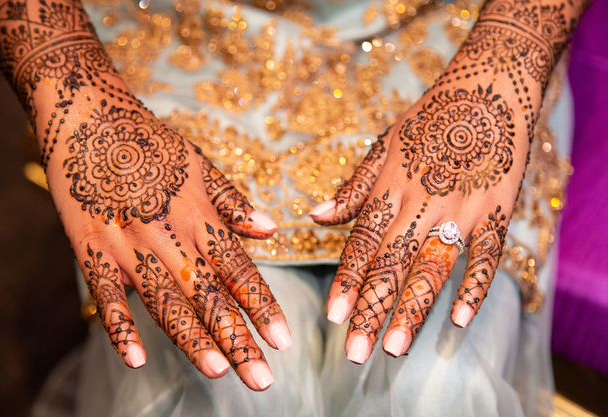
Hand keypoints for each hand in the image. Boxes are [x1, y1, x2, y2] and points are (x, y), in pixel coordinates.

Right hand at [54, 97, 291, 389]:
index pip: (239, 271)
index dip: (262, 307)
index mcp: (200, 217)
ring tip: (219, 371)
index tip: (285, 340)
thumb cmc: (152, 144)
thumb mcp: (201, 166)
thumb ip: (234, 203)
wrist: (91, 120)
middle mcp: (169, 236)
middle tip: (262, 379)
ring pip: (165, 302)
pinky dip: (120, 327)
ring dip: (192, 339)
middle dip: (237, 339)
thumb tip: (271, 229)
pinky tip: (137, 359)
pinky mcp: (92, 250)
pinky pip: (106, 296)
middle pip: (208, 296)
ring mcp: (128, 245)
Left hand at [309, 0, 588, 364]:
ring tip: (393, 348)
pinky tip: (458, 321)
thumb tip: (314, 216)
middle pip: (392, 264)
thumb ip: (352, 189)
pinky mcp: (497, 211)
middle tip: (355, 353)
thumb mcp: (382, 147)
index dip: (347, 280)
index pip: (362, 243)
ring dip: (413, 310)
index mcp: (390, 188)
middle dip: (371, 309)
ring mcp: (461, 209)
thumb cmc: (428, 121)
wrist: (487, 90)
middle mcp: (421, 202)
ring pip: (434, 268)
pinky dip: (475, 288)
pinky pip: (487, 256)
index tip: (332, 317)